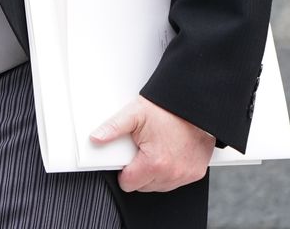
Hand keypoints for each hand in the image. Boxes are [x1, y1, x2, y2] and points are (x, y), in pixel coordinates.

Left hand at [91, 95, 214, 191]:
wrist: (192, 106)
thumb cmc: (166, 110)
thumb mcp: (134, 114)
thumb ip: (112, 128)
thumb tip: (96, 138)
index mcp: (154, 163)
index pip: (129, 184)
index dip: (122, 171)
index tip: (124, 160)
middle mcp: (172, 174)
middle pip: (144, 186)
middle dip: (138, 171)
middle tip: (140, 149)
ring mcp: (185, 175)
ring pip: (160, 186)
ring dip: (154, 173)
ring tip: (153, 150)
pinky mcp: (196, 173)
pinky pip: (176, 181)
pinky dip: (169, 171)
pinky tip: (167, 154)